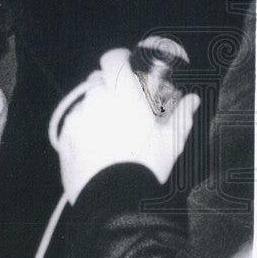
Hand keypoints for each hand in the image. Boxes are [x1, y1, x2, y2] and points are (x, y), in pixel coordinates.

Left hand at [55, 48, 200, 202]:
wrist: (114, 199)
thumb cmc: (147, 165)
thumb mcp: (171, 140)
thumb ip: (180, 114)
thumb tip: (192, 100)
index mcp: (122, 93)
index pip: (113, 58)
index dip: (120, 59)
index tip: (127, 67)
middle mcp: (96, 99)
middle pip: (98, 80)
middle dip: (110, 88)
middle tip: (124, 106)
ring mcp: (77, 117)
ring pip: (85, 102)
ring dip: (97, 108)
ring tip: (112, 132)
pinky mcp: (64, 135)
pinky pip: (74, 123)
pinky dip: (84, 128)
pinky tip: (98, 146)